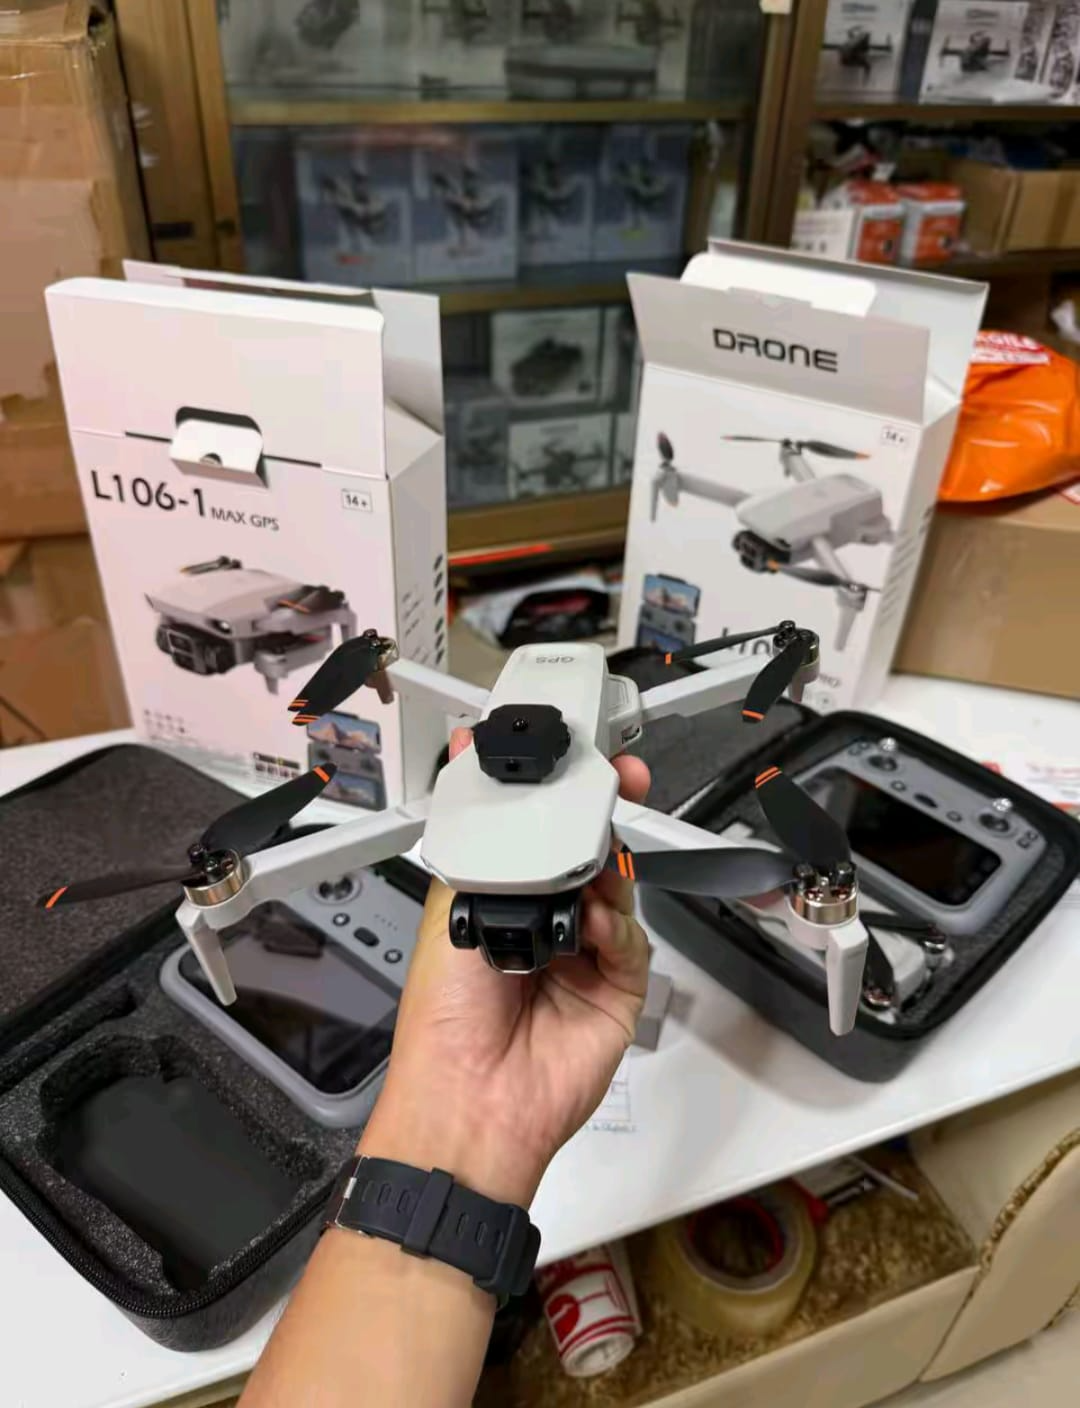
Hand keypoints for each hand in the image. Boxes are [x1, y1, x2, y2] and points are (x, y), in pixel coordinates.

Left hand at [358, 728, 651, 1205]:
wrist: (472, 1099)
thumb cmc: (444, 1021)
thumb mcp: (450, 912)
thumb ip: (476, 843)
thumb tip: (470, 770)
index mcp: (500, 902)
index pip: (538, 837)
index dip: (556, 801)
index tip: (568, 761)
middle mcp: (545, 925)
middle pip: (587, 855)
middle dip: (602, 818)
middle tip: (615, 781)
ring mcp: (585, 957)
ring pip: (616, 890)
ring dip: (609, 870)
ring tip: (593, 862)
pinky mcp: (618, 989)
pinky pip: (631, 942)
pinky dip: (616, 927)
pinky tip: (592, 927)